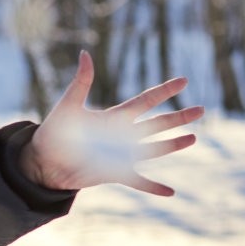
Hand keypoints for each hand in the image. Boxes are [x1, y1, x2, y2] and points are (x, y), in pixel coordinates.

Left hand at [22, 52, 202, 194]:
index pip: (145, 101)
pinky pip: (138, 181)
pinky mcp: (114, 174)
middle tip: (201, 110)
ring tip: (193, 138)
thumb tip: (85, 53)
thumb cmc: (54, 131)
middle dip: (179, 117)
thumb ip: (81, 82)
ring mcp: (121, 155)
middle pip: (157, 124)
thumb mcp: (68, 105)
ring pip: (154, 149)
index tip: (183, 81)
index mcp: (114, 117)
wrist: (43, 161)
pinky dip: (153, 187)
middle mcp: (122, 135)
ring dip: (173, 144)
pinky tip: (170, 192)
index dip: (164, 91)